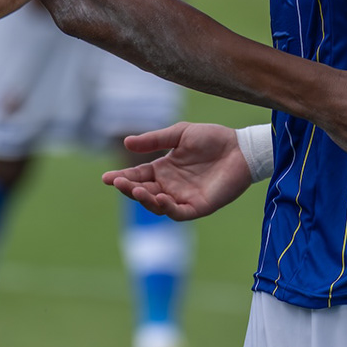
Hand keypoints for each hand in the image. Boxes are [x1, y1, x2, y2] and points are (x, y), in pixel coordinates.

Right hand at [103, 123, 252, 220]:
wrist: (240, 147)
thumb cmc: (212, 138)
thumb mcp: (180, 134)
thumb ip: (155, 140)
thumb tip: (126, 143)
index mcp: (163, 169)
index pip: (138, 176)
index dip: (122, 177)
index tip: (106, 177)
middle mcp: (170, 186)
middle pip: (143, 192)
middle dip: (129, 188)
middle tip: (118, 182)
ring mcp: (183, 198)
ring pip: (157, 205)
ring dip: (145, 199)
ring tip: (137, 190)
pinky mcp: (198, 207)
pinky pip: (178, 213)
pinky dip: (167, 208)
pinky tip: (159, 198)